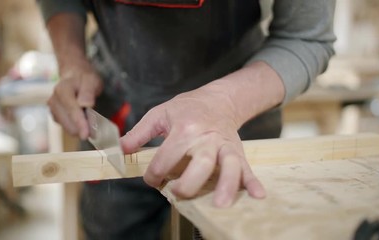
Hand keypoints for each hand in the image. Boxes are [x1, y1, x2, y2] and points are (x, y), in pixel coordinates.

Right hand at [48, 60, 101, 138]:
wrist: (75, 77)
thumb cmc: (84, 79)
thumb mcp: (91, 81)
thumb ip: (88, 92)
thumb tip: (85, 104)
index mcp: (62, 90)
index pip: (71, 110)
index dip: (80, 123)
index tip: (86, 135)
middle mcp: (54, 100)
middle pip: (68, 122)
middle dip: (82, 127)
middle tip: (96, 126)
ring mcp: (53, 110)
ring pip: (67, 127)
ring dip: (80, 128)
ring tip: (90, 119)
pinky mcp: (56, 117)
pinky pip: (68, 127)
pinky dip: (77, 128)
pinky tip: (84, 121)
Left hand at [120, 86, 265, 207]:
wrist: (219, 99)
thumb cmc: (188, 108)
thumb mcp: (160, 113)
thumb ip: (139, 133)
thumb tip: (121, 150)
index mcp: (185, 128)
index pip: (166, 157)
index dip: (154, 174)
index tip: (152, 179)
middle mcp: (206, 138)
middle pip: (202, 162)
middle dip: (189, 183)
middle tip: (178, 194)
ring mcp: (224, 145)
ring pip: (229, 165)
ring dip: (227, 185)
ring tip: (221, 204)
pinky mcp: (237, 150)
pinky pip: (247, 167)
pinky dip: (253, 182)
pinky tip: (258, 195)